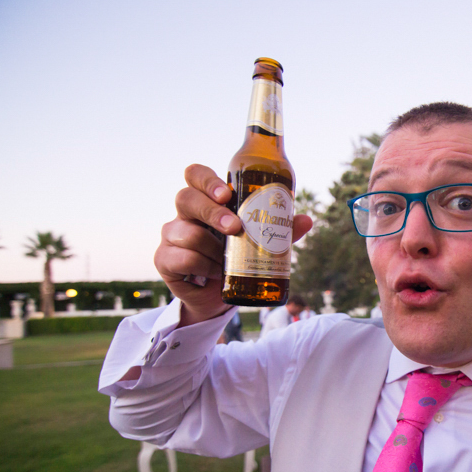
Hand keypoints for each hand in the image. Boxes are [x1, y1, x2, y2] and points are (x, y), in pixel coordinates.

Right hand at [154, 164, 312, 325]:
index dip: (208, 180)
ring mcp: (172, 235)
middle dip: (212, 212)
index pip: (196, 175)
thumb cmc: (236, 258)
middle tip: (235, 228)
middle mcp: (185, 214)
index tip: (226, 193)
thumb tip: (306, 219)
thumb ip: (281, 231)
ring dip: (213, 248)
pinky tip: (216, 272)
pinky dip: (204, 266)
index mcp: (206, 201)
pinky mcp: (165, 260)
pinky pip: (183, 258)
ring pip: (187, 232)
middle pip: (186, 198)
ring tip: (228, 260)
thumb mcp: (259, 242)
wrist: (216, 296)